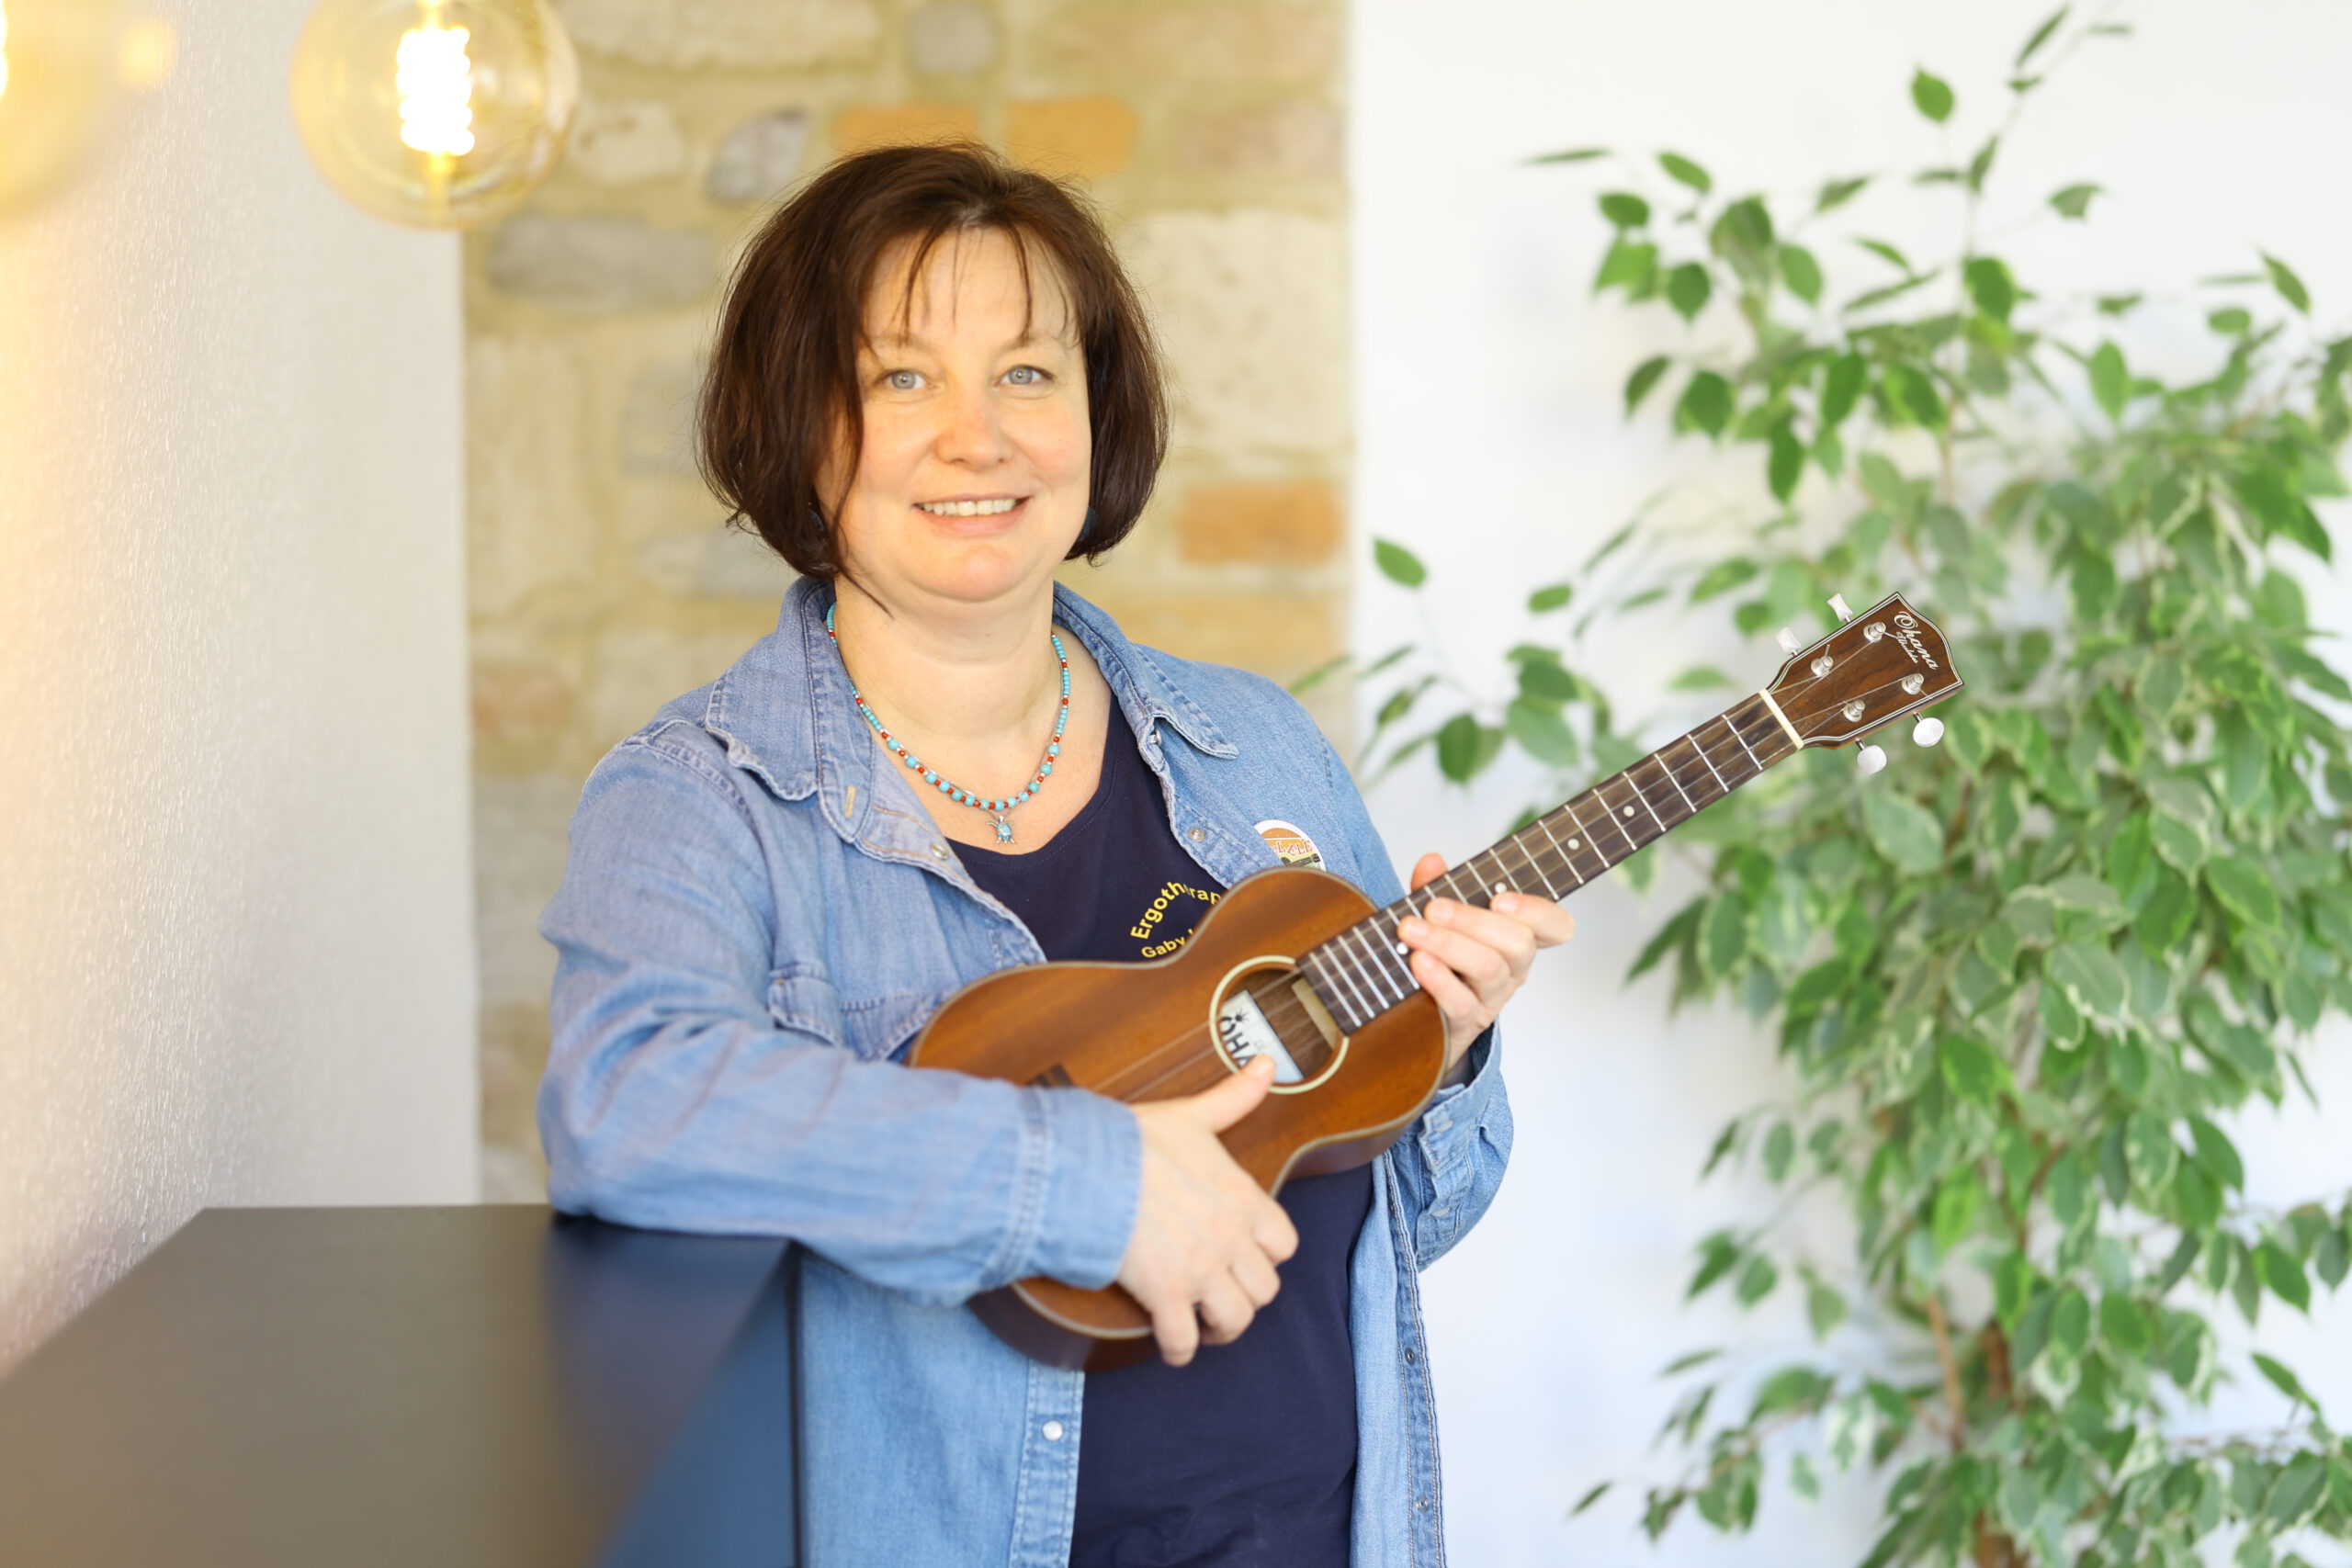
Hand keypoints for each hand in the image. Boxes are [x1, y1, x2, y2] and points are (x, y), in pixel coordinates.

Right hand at [1115, 1056, 1297, 1365]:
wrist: (1084, 1167)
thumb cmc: (1132, 1140)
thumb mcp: (1193, 1114)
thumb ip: (1234, 1097)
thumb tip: (1268, 1064)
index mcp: (1241, 1199)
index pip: (1285, 1244)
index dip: (1269, 1254)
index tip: (1249, 1255)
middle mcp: (1230, 1238)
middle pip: (1265, 1289)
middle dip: (1246, 1295)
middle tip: (1224, 1296)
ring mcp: (1200, 1269)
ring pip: (1237, 1319)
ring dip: (1222, 1328)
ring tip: (1204, 1325)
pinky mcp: (1165, 1293)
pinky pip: (1185, 1340)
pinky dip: (1181, 1350)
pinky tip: (1172, 1346)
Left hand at [1397, 852, 1576, 1071]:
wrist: (1415, 1017)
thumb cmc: (1438, 957)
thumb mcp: (1438, 919)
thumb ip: (1436, 888)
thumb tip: (1431, 862)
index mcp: (1518, 938)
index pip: (1555, 926)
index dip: (1537, 911)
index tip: (1500, 899)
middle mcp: (1513, 969)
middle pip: (1518, 943)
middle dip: (1473, 920)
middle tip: (1433, 908)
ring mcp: (1493, 998)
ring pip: (1488, 967)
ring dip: (1447, 943)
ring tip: (1411, 930)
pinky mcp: (1467, 1023)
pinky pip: (1462, 1003)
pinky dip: (1439, 980)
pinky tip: (1418, 962)